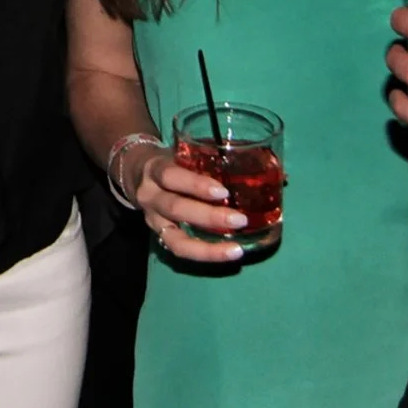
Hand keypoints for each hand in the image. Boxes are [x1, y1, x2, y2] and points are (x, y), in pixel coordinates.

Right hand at [118, 141, 251, 263]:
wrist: (134, 173)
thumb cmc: (170, 161)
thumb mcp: (181, 153)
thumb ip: (212, 160)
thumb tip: (274, 171)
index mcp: (155, 169)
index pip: (171, 175)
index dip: (195, 185)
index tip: (223, 192)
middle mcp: (150, 197)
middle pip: (175, 208)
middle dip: (208, 217)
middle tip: (239, 220)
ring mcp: (153, 221)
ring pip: (175, 240)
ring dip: (207, 247)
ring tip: (235, 250)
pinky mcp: (159, 237)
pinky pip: (180, 251)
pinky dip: (204, 254)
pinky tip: (227, 254)